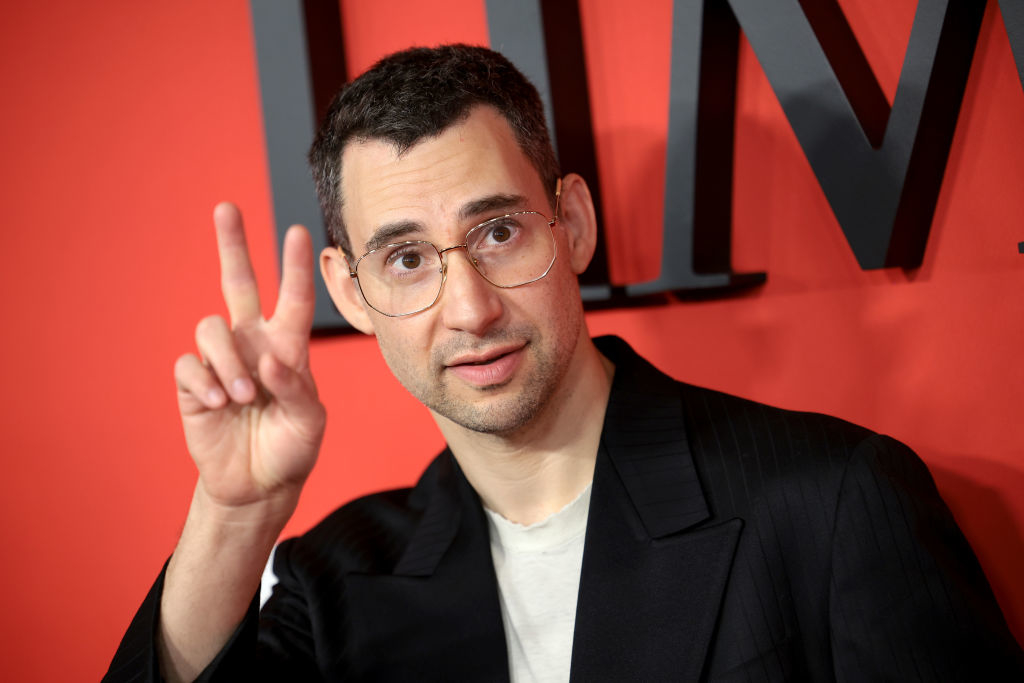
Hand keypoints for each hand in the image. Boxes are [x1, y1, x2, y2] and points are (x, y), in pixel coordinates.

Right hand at [173, 203, 325, 514]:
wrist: (258, 484)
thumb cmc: (292, 448)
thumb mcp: (309, 423)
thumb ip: (295, 390)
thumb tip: (268, 362)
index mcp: (288, 347)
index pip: (294, 299)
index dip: (296, 266)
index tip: (299, 231)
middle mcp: (253, 344)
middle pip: (238, 283)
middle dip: (232, 245)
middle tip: (226, 207)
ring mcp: (222, 360)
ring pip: (211, 327)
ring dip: (227, 361)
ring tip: (240, 397)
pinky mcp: (194, 383)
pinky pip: (190, 364)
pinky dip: (204, 382)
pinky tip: (218, 404)